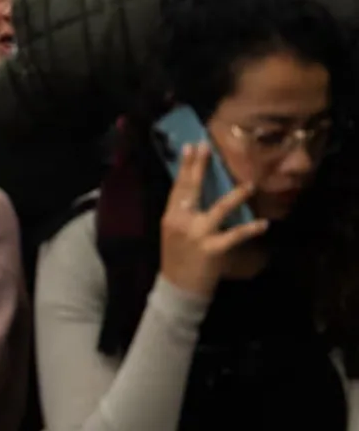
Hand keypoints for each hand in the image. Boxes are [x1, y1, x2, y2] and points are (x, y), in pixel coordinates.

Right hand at [160, 142, 269, 297]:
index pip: (178, 187)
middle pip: (192, 189)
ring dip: (235, 196)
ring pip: (218, 210)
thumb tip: (196, 192)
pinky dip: (249, 230)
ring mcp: (198, 235)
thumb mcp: (174, 233)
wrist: (178, 289)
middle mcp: (182, 221)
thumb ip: (183, 214)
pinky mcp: (213, 249)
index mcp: (171, 216)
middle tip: (206, 147)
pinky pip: (234, 236)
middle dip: (199, 167)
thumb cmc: (177, 259)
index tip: (190, 146)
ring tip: (250, 184)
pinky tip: (263, 224)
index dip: (184, 166)